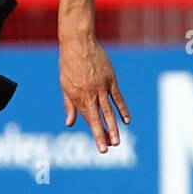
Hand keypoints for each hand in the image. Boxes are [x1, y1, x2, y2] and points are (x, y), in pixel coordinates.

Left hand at [59, 35, 130, 152]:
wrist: (78, 44)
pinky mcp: (111, 80)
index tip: (101, 148)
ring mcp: (102, 87)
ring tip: (117, 141)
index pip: (88, 119)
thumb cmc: (68, 65)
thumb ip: (69, 105)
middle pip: (99, 118)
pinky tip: (127, 121)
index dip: (96, 134)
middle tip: (108, 148)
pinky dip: (123, 109)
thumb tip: (69, 123)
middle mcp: (90, 94)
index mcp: (77, 97)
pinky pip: (118, 97)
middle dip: (103, 135)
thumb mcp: (65, 86)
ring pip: (109, 110)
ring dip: (114, 126)